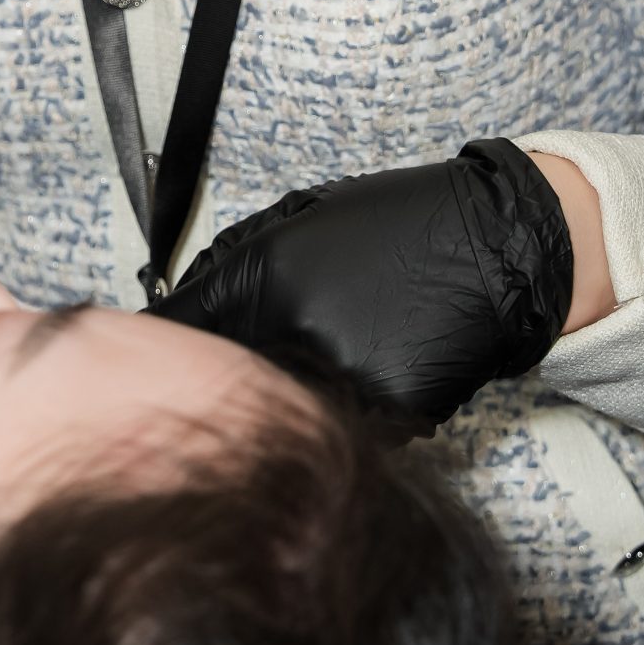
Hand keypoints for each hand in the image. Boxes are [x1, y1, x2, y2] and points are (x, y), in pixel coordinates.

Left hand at [153, 139, 574, 426]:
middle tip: (260, 360)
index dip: (161, 345)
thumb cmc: (395, 225)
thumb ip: (228, 266)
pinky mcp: (388, 416)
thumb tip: (170, 315)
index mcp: (263, 275)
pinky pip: (346, 427)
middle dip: (228, 378)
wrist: (495, 247)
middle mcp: (295, 329)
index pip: (177, 328)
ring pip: (284, 411)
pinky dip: (350, 411)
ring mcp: (343, 377)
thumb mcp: (297, 217)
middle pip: (226, 381)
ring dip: (291, 399)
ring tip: (337, 353)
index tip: (148, 361)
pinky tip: (375, 370)